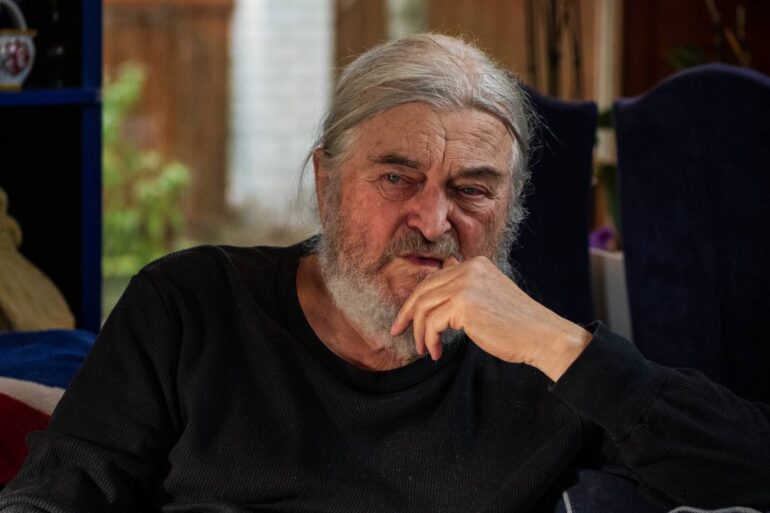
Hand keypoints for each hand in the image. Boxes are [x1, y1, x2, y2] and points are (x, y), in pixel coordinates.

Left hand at [390, 256, 592, 380]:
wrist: (541, 336)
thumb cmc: (516, 323)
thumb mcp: (488, 295)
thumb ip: (465, 287)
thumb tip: (441, 276)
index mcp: (475, 264)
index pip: (434, 279)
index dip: (417, 300)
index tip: (407, 320)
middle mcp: (469, 269)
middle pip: (424, 290)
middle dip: (408, 314)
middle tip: (399, 331)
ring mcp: (466, 285)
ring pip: (424, 307)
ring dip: (420, 332)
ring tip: (425, 349)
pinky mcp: (463, 305)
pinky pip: (432, 323)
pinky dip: (430, 340)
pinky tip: (436, 352)